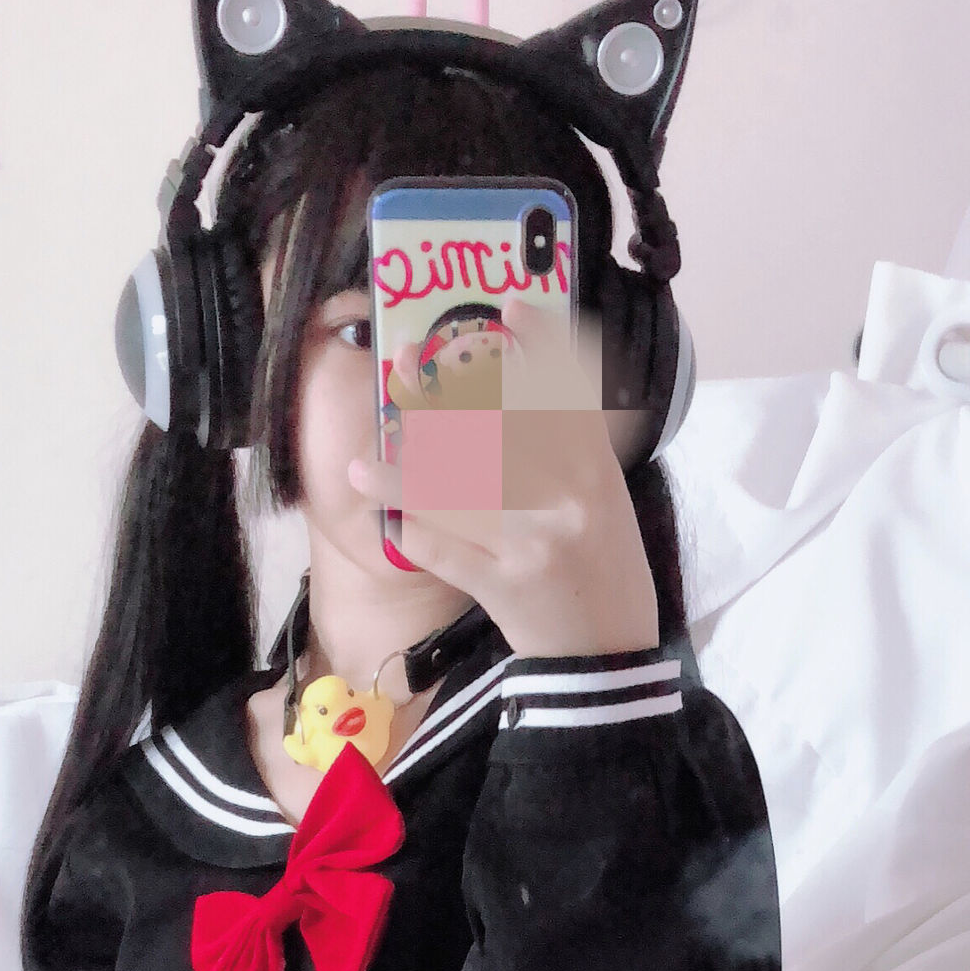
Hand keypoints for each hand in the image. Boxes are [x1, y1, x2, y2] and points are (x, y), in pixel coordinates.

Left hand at [348, 300, 659, 658]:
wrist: (607, 663)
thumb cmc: (605, 580)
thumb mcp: (605, 506)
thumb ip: (575, 452)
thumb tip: (526, 389)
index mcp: (599, 476)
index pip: (567, 397)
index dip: (540, 347)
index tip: (509, 307)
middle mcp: (570, 501)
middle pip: (499, 429)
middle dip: (444, 395)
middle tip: (405, 364)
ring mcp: (534, 542)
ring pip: (459, 488)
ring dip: (403, 468)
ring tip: (362, 458)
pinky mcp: (503, 584)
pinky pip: (444, 546)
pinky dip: (411, 526)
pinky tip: (382, 505)